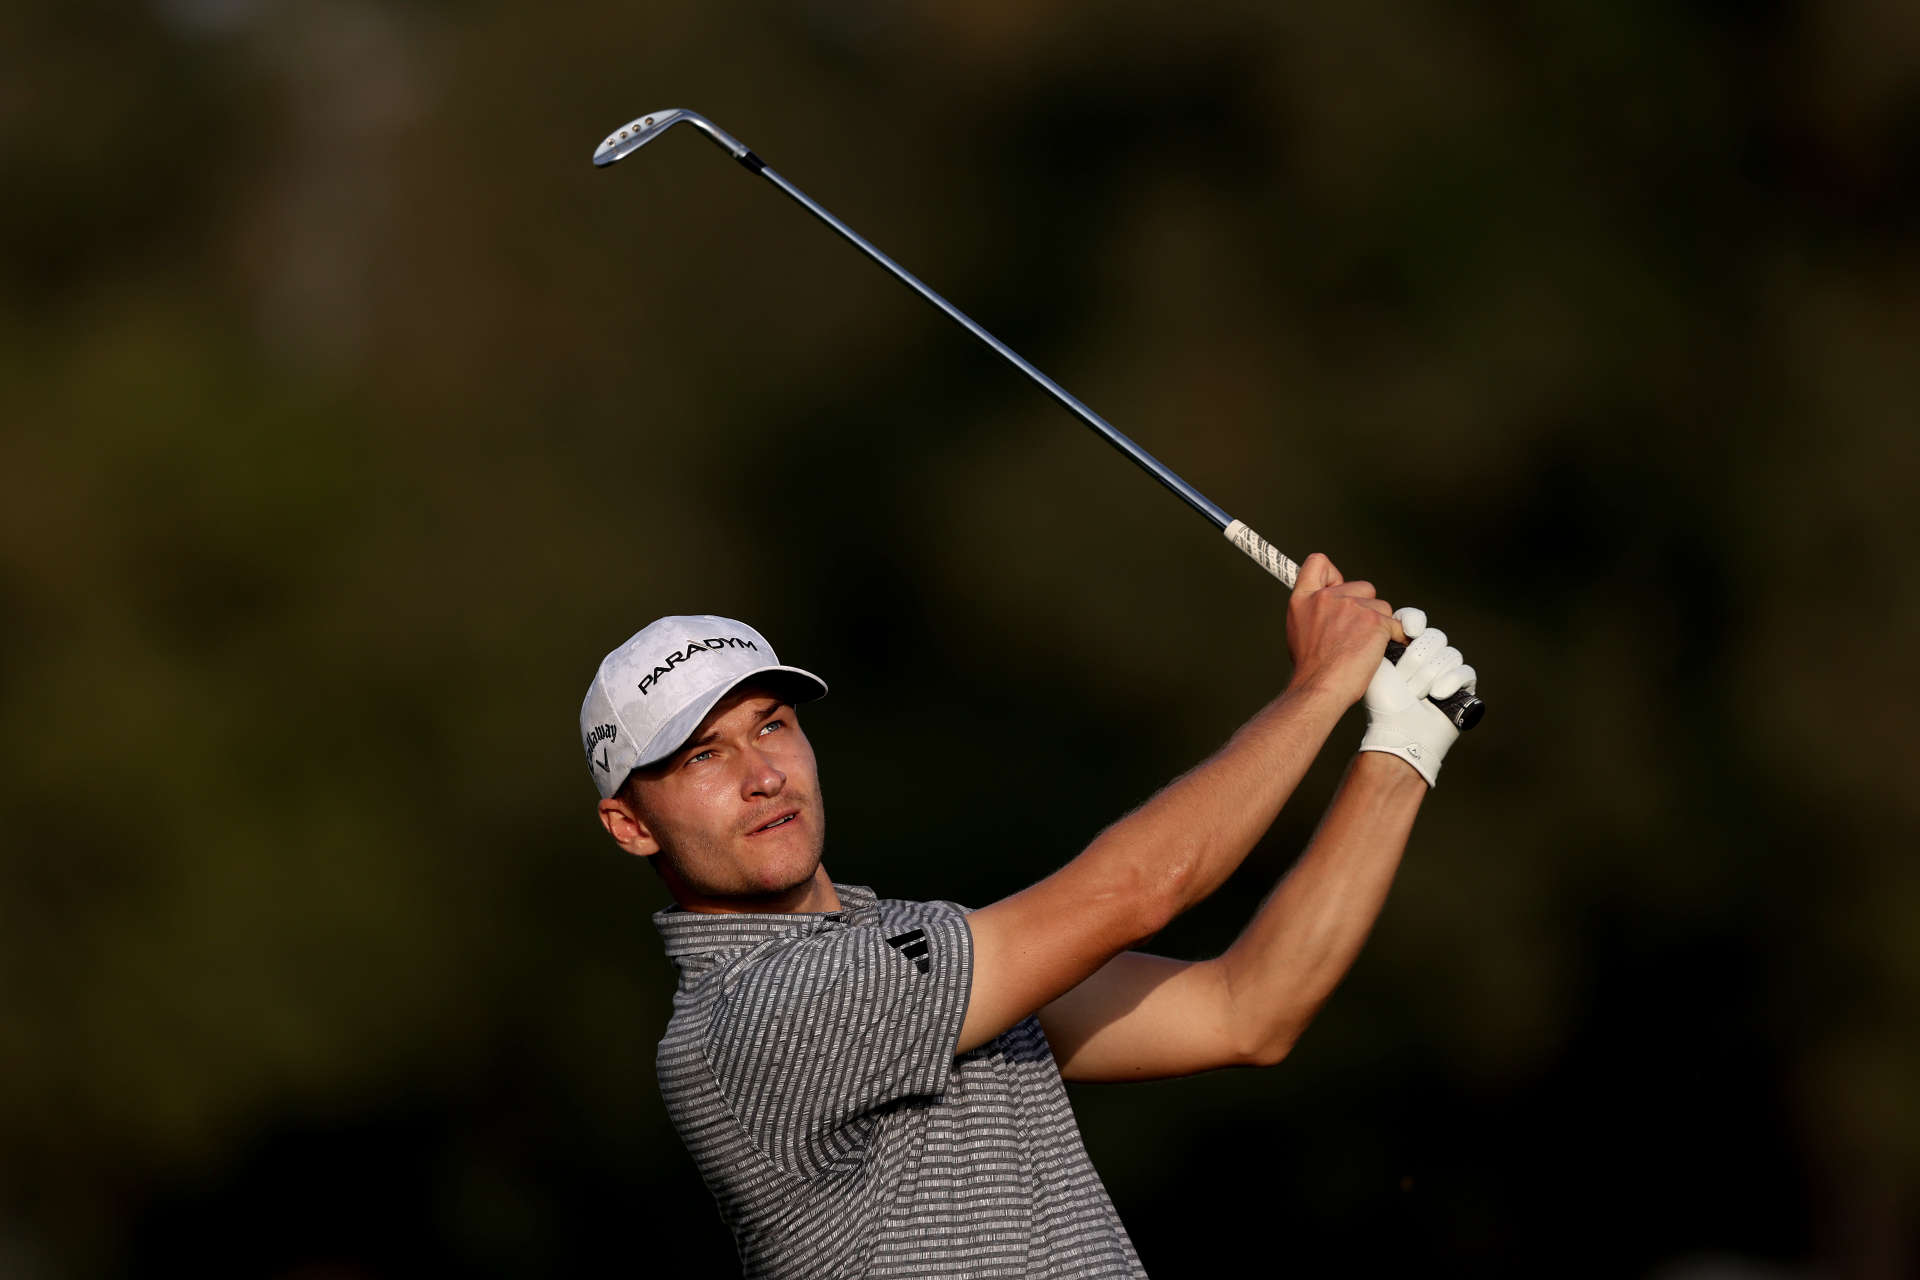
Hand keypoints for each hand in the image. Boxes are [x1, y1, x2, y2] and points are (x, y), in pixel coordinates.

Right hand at [1285, 553, 1396, 706]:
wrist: (1320, 688)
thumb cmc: (1311, 667)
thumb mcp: (1299, 628)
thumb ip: (1314, 610)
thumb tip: (1331, 606)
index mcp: (1304, 598)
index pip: (1318, 562)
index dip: (1333, 575)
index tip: (1338, 589)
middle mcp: (1328, 597)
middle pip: (1362, 587)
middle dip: (1364, 606)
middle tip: (1354, 633)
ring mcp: (1353, 607)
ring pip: (1381, 606)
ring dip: (1378, 624)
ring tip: (1362, 646)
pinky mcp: (1375, 621)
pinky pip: (1396, 624)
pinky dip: (1394, 637)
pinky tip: (1381, 650)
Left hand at [1358, 607, 1477, 786]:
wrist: (1398, 731)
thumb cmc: (1382, 701)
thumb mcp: (1374, 663)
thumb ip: (1382, 636)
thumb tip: (1392, 617)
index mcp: (1403, 647)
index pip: (1414, 620)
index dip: (1414, 620)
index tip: (1410, 628)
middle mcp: (1426, 655)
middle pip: (1434, 636)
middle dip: (1416, 660)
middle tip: (1403, 681)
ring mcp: (1446, 670)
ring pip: (1450, 653)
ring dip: (1428, 676)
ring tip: (1416, 695)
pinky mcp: (1463, 686)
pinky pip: (1464, 671)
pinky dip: (1449, 682)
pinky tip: (1437, 694)